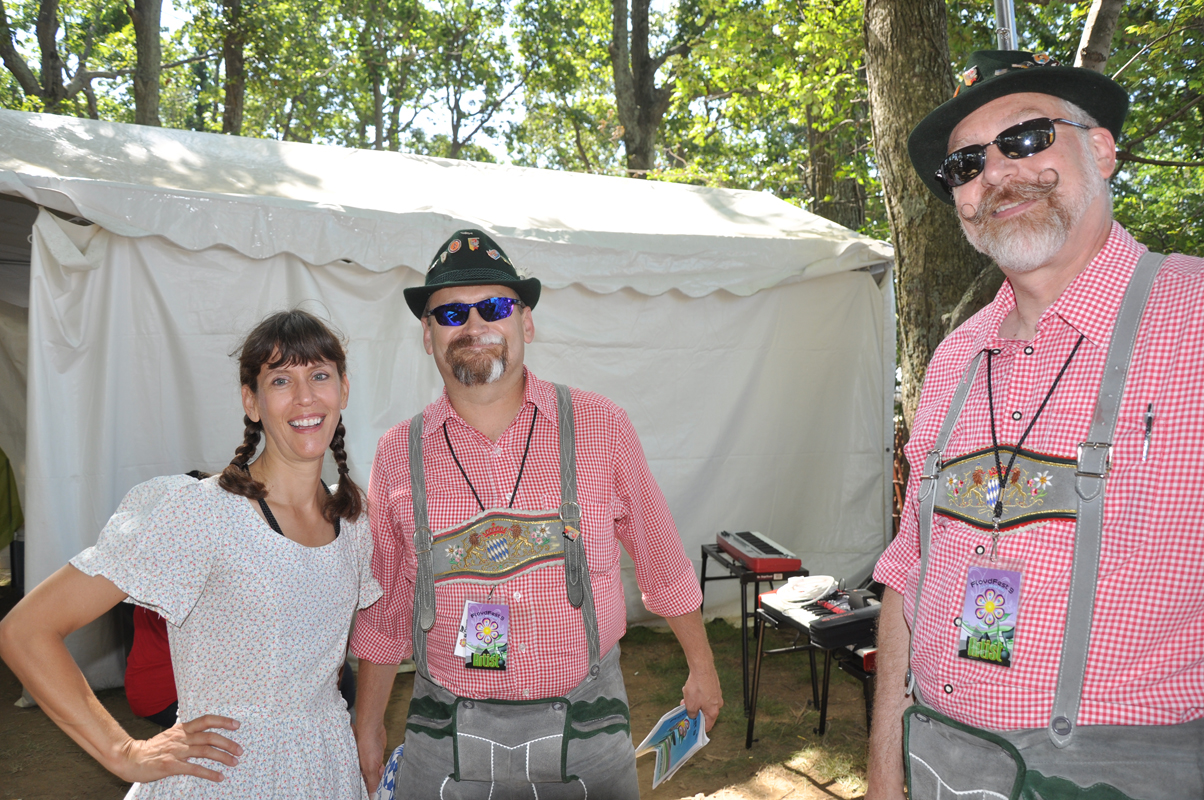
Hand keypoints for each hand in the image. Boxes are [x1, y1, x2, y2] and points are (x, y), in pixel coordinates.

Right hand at [114, 714, 241, 782]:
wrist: (129, 758)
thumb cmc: (152, 749)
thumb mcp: (171, 736)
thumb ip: (186, 735)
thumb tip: (204, 735)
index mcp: (182, 729)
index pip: (206, 720)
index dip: (223, 721)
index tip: (237, 725)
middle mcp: (181, 738)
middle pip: (210, 737)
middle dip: (228, 743)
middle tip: (240, 750)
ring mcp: (176, 751)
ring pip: (205, 751)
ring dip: (223, 757)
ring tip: (234, 762)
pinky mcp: (171, 765)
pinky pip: (195, 769)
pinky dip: (209, 773)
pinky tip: (219, 777)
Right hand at [354, 719, 387, 792]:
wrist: (373, 730)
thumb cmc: (368, 746)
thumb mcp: (370, 768)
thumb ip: (372, 782)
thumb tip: (373, 796)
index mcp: (359, 773)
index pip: (364, 787)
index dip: (370, 793)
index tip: (378, 797)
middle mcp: (364, 770)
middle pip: (371, 783)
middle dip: (377, 788)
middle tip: (386, 794)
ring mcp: (371, 765)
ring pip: (377, 777)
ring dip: (382, 780)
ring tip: (389, 786)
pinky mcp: (378, 759)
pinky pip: (382, 769)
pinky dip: (385, 772)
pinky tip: (389, 775)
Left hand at [681, 665, 722, 731]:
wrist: (702, 668)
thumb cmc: (697, 687)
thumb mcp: (690, 705)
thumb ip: (691, 714)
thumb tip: (692, 715)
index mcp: (713, 711)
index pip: (708, 725)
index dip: (699, 727)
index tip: (691, 727)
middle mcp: (717, 704)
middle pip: (705, 712)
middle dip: (693, 711)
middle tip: (684, 709)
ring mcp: (716, 694)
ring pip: (703, 702)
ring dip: (694, 701)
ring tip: (685, 696)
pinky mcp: (714, 686)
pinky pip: (704, 694)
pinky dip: (697, 693)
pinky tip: (689, 688)